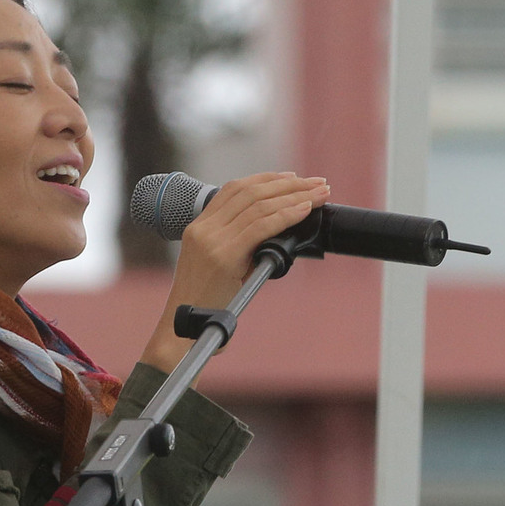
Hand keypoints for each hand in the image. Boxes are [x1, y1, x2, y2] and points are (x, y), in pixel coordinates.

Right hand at [140, 171, 330, 372]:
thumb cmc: (206, 303)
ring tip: (320, 194)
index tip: (293, 177)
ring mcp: (211, 241)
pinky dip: (287, 215)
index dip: (267, 179)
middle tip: (317, 183)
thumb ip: (239, 244)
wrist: (185, 328)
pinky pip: (261, 227)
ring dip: (295, 196)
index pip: (234, 188)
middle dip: (289, 184)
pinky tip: (304, 211)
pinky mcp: (223, 256)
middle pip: (250, 191)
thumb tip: (277, 230)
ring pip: (259, 205)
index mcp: (198, 227)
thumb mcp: (218, 265)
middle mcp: (203, 229)